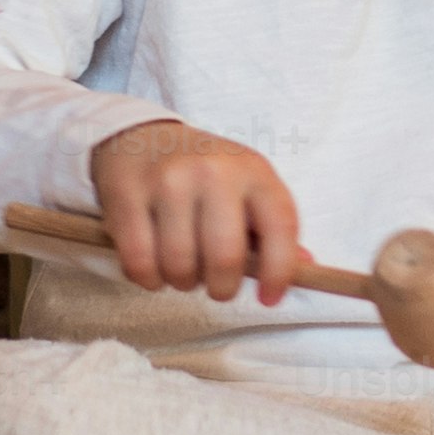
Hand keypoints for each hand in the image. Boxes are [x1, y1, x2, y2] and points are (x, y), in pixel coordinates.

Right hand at [85, 120, 303, 304]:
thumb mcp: (247, 186)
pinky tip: (154, 270)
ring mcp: (168, 181)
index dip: (279, 273)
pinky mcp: (127, 195)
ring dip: (182, 283)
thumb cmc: (204, 173)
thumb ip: (273, 229)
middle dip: (222, 288)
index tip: (268, 298)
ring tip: (182, 270)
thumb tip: (307, 271)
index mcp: (253, 170)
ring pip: (179, 266)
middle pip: (225, 258)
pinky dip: (149, 280)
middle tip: (216, 287)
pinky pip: (139, 262)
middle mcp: (213, 171)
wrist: (141, 137)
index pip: (281, 227)